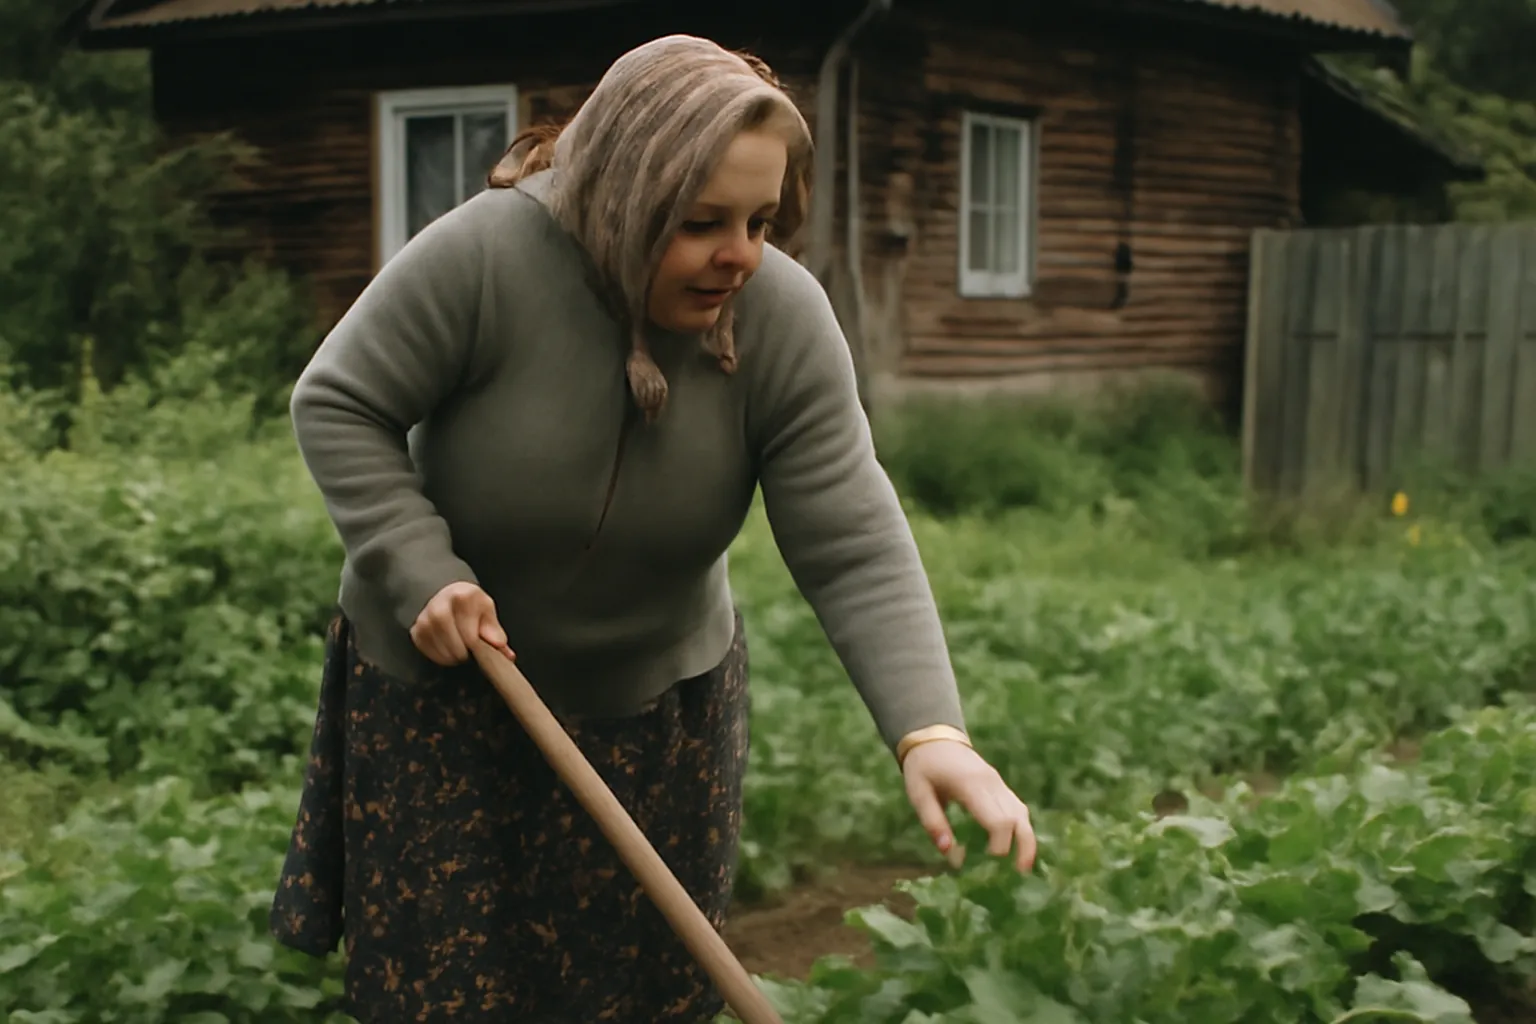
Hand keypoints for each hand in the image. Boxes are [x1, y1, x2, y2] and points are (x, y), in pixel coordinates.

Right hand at [410, 581, 515, 666]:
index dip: (477, 648)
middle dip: (465, 654)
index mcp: (462, 597)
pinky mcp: (416, 630)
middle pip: (455, 646)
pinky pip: (428, 653)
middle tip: (469, 652)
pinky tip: (447, 650)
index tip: (479, 647)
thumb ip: (495, 631)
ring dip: (452, 658)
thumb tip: (506, 654)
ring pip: (442, 652)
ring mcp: (425, 618)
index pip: (471, 636)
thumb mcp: (486, 611)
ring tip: (459, 651)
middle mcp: (439, 605)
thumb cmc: (470, 604)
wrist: (445, 593)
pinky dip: (439, 657)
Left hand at [902, 740, 1036, 873]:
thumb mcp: (918, 794)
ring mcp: (998, 783)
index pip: (998, 818)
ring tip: (1023, 866)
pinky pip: (1017, 807)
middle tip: (1019, 872)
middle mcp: (991, 783)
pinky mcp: (1000, 786)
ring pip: (1022, 812)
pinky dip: (1020, 828)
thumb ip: (932, 822)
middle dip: (1022, 845)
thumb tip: (948, 852)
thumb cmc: (923, 768)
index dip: (1000, 843)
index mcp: (970, 785)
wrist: (935, 738)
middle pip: (1018, 816)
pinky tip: (1017, 847)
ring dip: (1027, 838)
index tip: (990, 861)